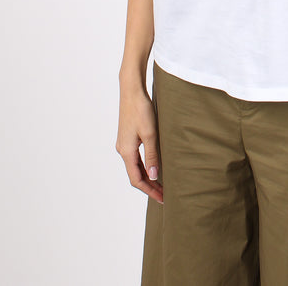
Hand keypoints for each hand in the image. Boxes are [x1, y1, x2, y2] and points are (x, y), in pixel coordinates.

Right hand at [116, 81, 163, 203]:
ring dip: (147, 176)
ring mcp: (124, 143)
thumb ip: (151, 156)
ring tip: (161, 183)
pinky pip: (135, 158)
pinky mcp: (127, 137)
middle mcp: (122, 150)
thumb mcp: (150, 134)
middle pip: (135, 175)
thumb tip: (153, 176)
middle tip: (165, 194)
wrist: (132, 91)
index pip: (137, 179)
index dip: (149, 190)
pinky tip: (154, 166)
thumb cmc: (141, 110)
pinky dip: (144, 166)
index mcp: (126, 152)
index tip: (162, 198)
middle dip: (149, 186)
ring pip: (135, 167)